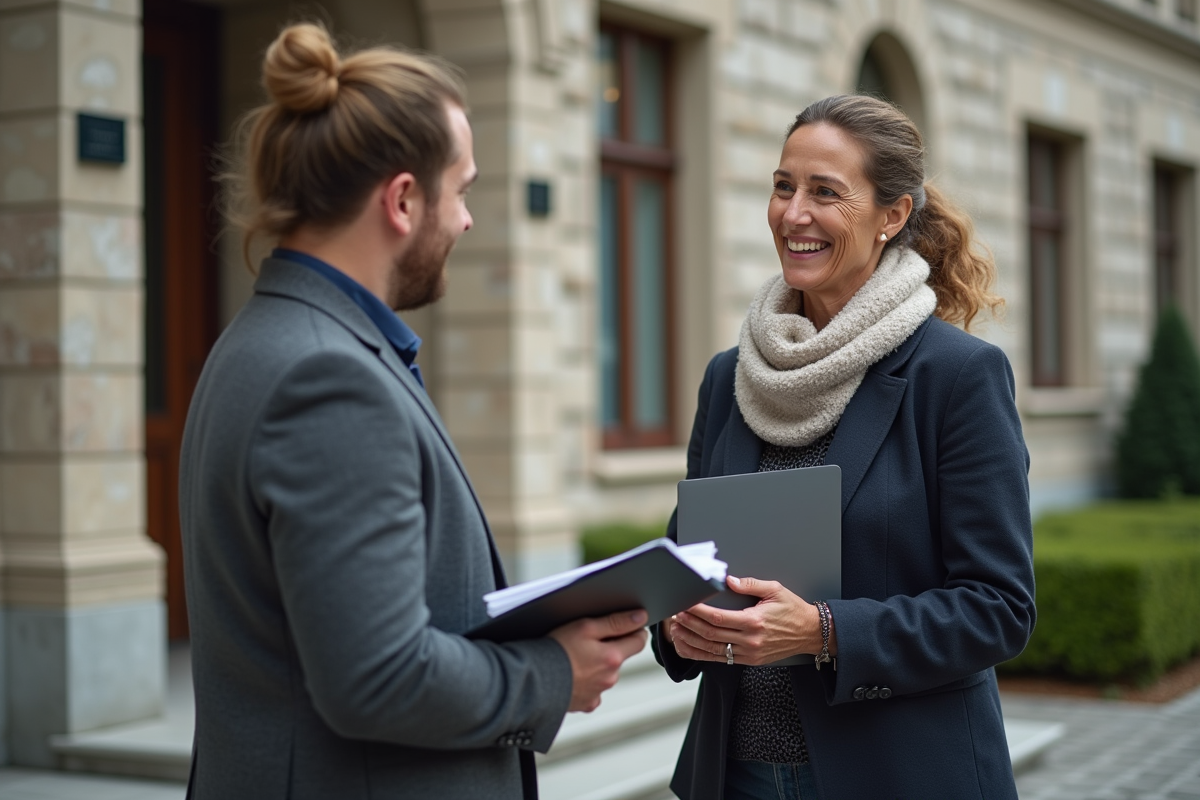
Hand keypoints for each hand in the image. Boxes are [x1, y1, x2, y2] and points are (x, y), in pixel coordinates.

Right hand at [549, 609, 647, 711]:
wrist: (532, 682)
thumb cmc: (555, 650)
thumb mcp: (585, 627)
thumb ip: (615, 622)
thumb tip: (640, 617)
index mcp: (613, 658)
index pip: (638, 641)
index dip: (633, 629)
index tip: (626, 624)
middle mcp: (610, 678)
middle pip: (620, 657)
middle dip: (610, 647)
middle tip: (588, 639)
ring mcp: (598, 693)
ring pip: (605, 674)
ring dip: (596, 665)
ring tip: (573, 657)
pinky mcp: (585, 704)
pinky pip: (592, 690)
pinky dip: (585, 682)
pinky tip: (570, 674)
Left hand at [670, 576, 833, 665]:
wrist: (811, 633)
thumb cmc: (793, 610)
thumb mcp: (775, 590)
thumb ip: (750, 584)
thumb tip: (728, 579)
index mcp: (754, 622)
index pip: (717, 618)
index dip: (697, 612)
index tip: (684, 605)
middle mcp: (750, 640)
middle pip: (711, 634)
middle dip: (689, 625)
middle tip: (674, 615)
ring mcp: (749, 653)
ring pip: (712, 650)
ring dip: (691, 641)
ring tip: (676, 631)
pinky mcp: (750, 660)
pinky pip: (721, 660)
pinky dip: (702, 654)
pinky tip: (690, 646)